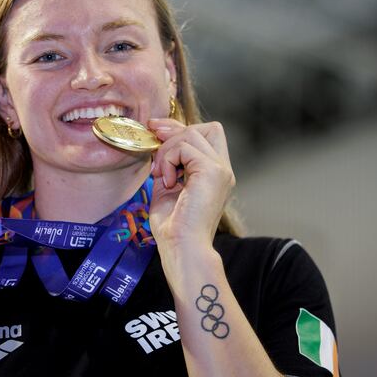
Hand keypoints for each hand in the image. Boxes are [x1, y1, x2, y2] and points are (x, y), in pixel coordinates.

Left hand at [147, 118, 235, 263]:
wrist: (182, 248)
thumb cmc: (173, 228)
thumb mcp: (167, 187)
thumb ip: (168, 164)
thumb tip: (156, 142)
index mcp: (215, 174)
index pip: (207, 135)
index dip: (180, 129)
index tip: (155, 133)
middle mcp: (223, 170)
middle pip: (207, 127)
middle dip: (175, 129)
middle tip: (153, 140)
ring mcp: (220, 170)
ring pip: (192, 134)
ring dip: (167, 149)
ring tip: (160, 173)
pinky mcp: (212, 171)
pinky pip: (184, 147)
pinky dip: (168, 160)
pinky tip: (166, 181)